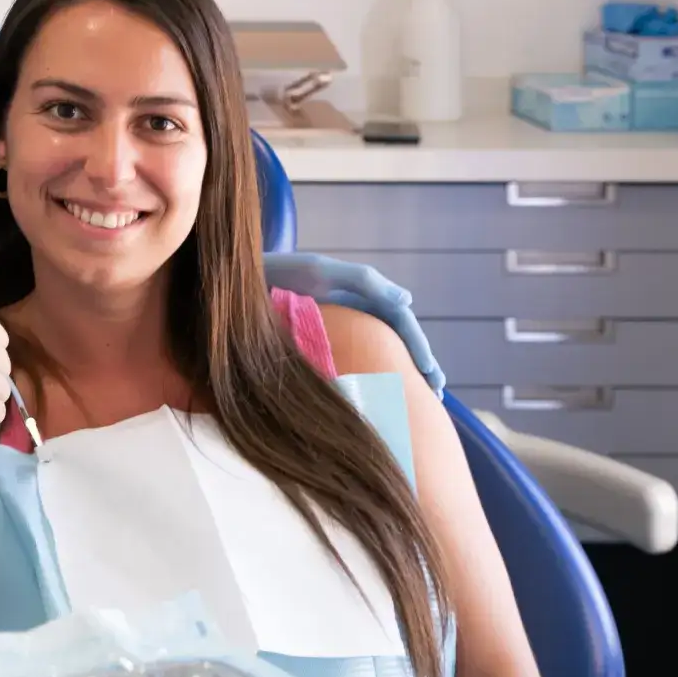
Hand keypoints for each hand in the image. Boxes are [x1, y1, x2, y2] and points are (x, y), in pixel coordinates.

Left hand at [262, 251, 445, 393]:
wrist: (243, 286)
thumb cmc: (281, 273)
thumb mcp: (320, 271)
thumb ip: (363, 281)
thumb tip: (408, 300)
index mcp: (362, 293)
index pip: (401, 321)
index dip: (419, 347)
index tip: (431, 376)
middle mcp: (356, 310)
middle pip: (397, 340)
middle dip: (419, 367)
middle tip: (434, 397)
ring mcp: (342, 328)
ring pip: (380, 354)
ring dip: (400, 376)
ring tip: (418, 405)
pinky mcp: (325, 344)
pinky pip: (356, 364)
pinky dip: (372, 380)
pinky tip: (378, 402)